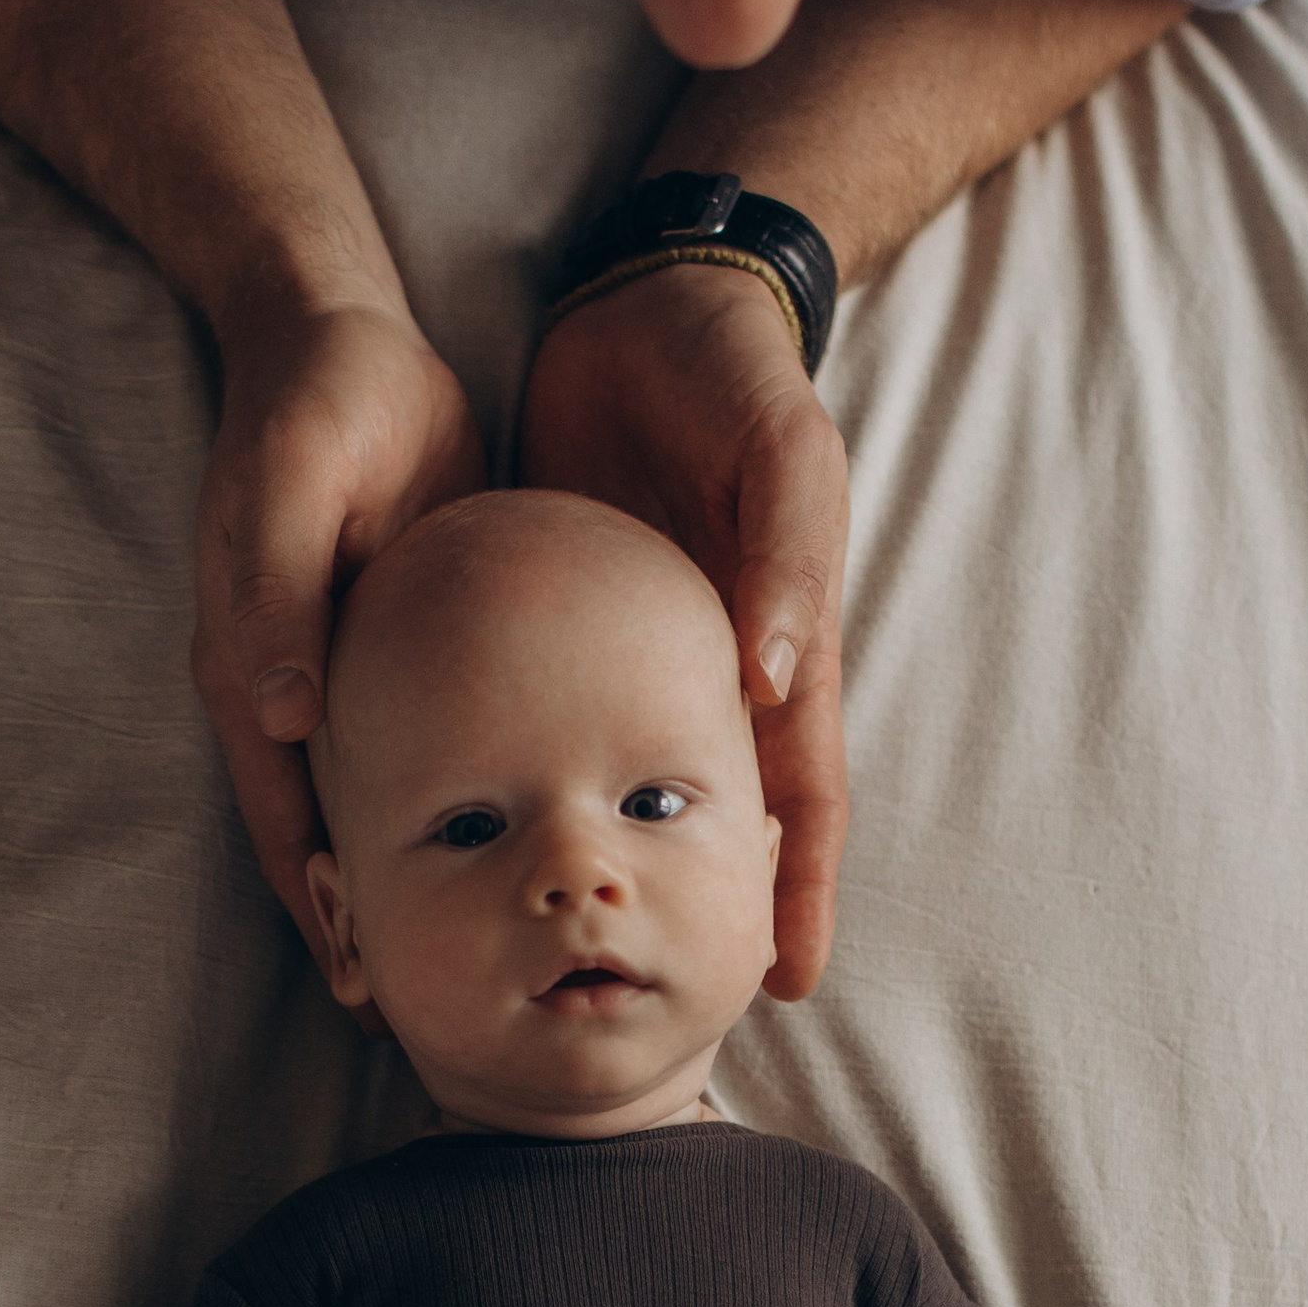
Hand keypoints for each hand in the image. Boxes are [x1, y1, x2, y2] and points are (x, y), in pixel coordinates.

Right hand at [193, 299, 485, 972]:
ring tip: (481, 959)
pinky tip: (522, 847)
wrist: (345, 333)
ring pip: (381, 806)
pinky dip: (464, 804)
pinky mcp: (404, 649)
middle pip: (329, 835)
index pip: (284, 820)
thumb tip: (285, 712)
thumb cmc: (318, 400)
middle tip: (429, 1014)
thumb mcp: (294, 483)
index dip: (321, 907)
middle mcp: (295, 690)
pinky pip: (431, 746)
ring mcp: (347, 674)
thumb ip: (281, 593)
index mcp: (256, 670)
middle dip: (369, 923)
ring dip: (419, 882)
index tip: (363, 990)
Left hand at [518, 265, 847, 997]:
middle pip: (725, 819)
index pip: (801, 796)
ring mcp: (648, 652)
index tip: (790, 981)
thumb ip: (782, 555)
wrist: (649, 299)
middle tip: (689, 1007)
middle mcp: (718, 669)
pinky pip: (562, 722)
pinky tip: (505, 841)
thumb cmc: (731, 372)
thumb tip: (769, 676)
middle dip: (719, 912)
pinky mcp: (575, 624)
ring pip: (642, 787)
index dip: (802, 890)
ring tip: (587, 951)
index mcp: (778, 646)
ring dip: (628, 868)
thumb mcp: (776, 449)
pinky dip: (546, 784)